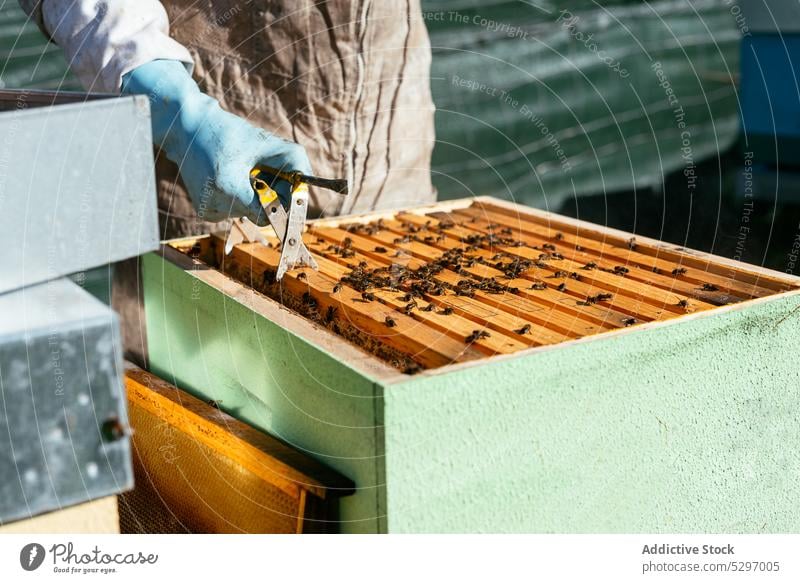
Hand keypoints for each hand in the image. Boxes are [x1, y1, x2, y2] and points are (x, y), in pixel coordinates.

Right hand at [121, 59, 310, 224]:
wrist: (186, 128)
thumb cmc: (228, 132)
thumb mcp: (265, 142)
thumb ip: (293, 162)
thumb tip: (306, 186)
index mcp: (228, 188)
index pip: (270, 215)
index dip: (285, 204)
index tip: (292, 193)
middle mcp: (215, 206)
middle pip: (262, 214)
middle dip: (271, 196)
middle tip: (265, 172)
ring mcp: (209, 212)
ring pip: (250, 213)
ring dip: (256, 195)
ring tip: (244, 169)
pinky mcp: (206, 212)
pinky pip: (237, 210)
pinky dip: (241, 197)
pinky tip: (231, 177)